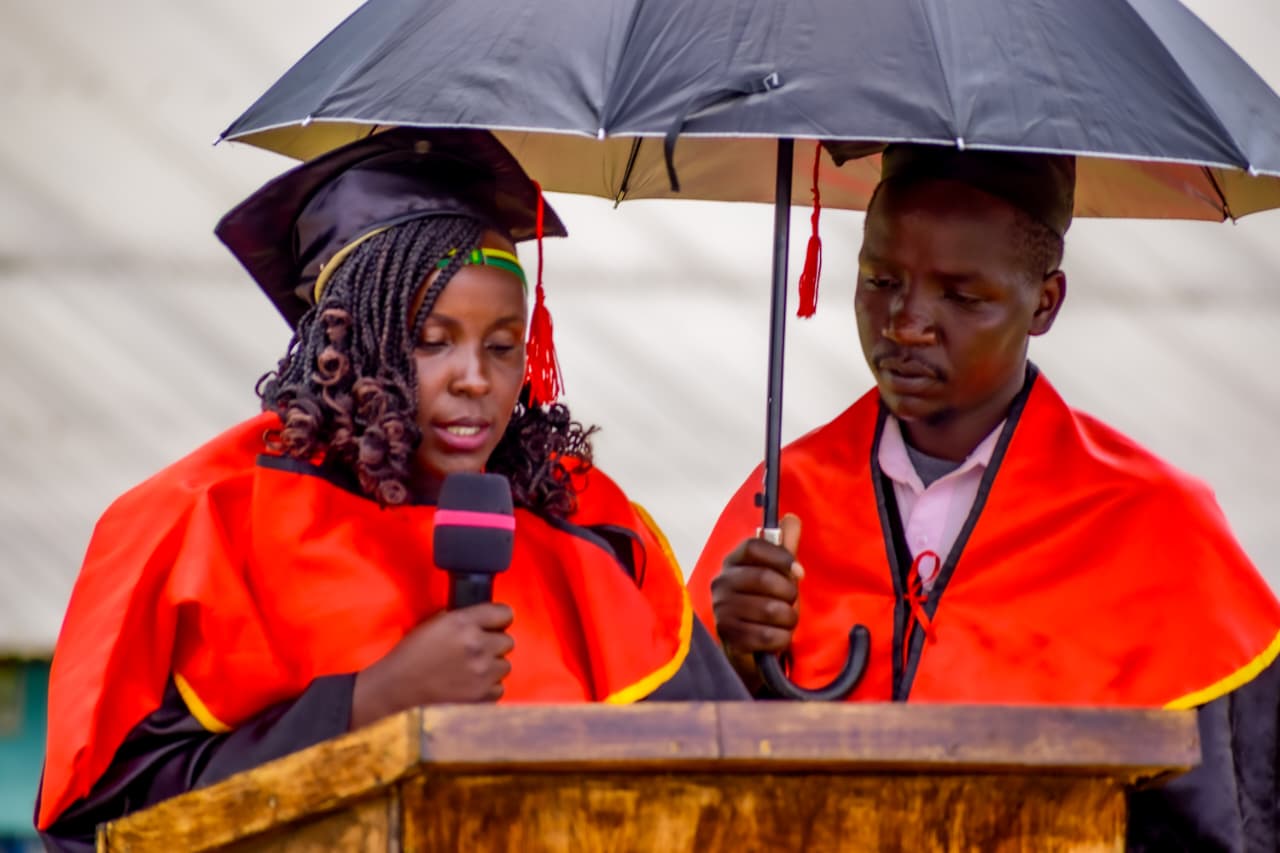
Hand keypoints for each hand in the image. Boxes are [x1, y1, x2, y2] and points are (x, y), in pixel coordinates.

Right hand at [350, 603, 513, 729]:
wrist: (397, 688)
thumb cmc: (411, 654)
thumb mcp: (434, 623)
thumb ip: (461, 619)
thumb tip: (480, 619)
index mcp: (464, 623)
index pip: (505, 613)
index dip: (499, 619)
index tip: (494, 625)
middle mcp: (477, 645)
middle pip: (508, 641)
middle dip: (494, 644)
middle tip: (477, 650)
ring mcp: (482, 672)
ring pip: (505, 666)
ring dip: (492, 667)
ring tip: (472, 670)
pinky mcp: (481, 696)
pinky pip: (499, 688)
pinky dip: (488, 688)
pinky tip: (471, 686)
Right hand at [710, 514, 803, 685]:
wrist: (749, 646)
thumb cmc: (765, 604)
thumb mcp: (777, 574)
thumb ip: (784, 547)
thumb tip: (791, 518)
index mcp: (732, 562)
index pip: (754, 547)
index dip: (781, 557)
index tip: (799, 571)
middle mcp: (721, 583)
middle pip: (764, 578)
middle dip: (789, 593)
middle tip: (791, 602)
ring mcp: (721, 609)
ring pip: (770, 609)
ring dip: (788, 618)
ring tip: (785, 621)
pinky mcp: (728, 636)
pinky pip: (767, 635)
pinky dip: (782, 638)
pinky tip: (779, 637)